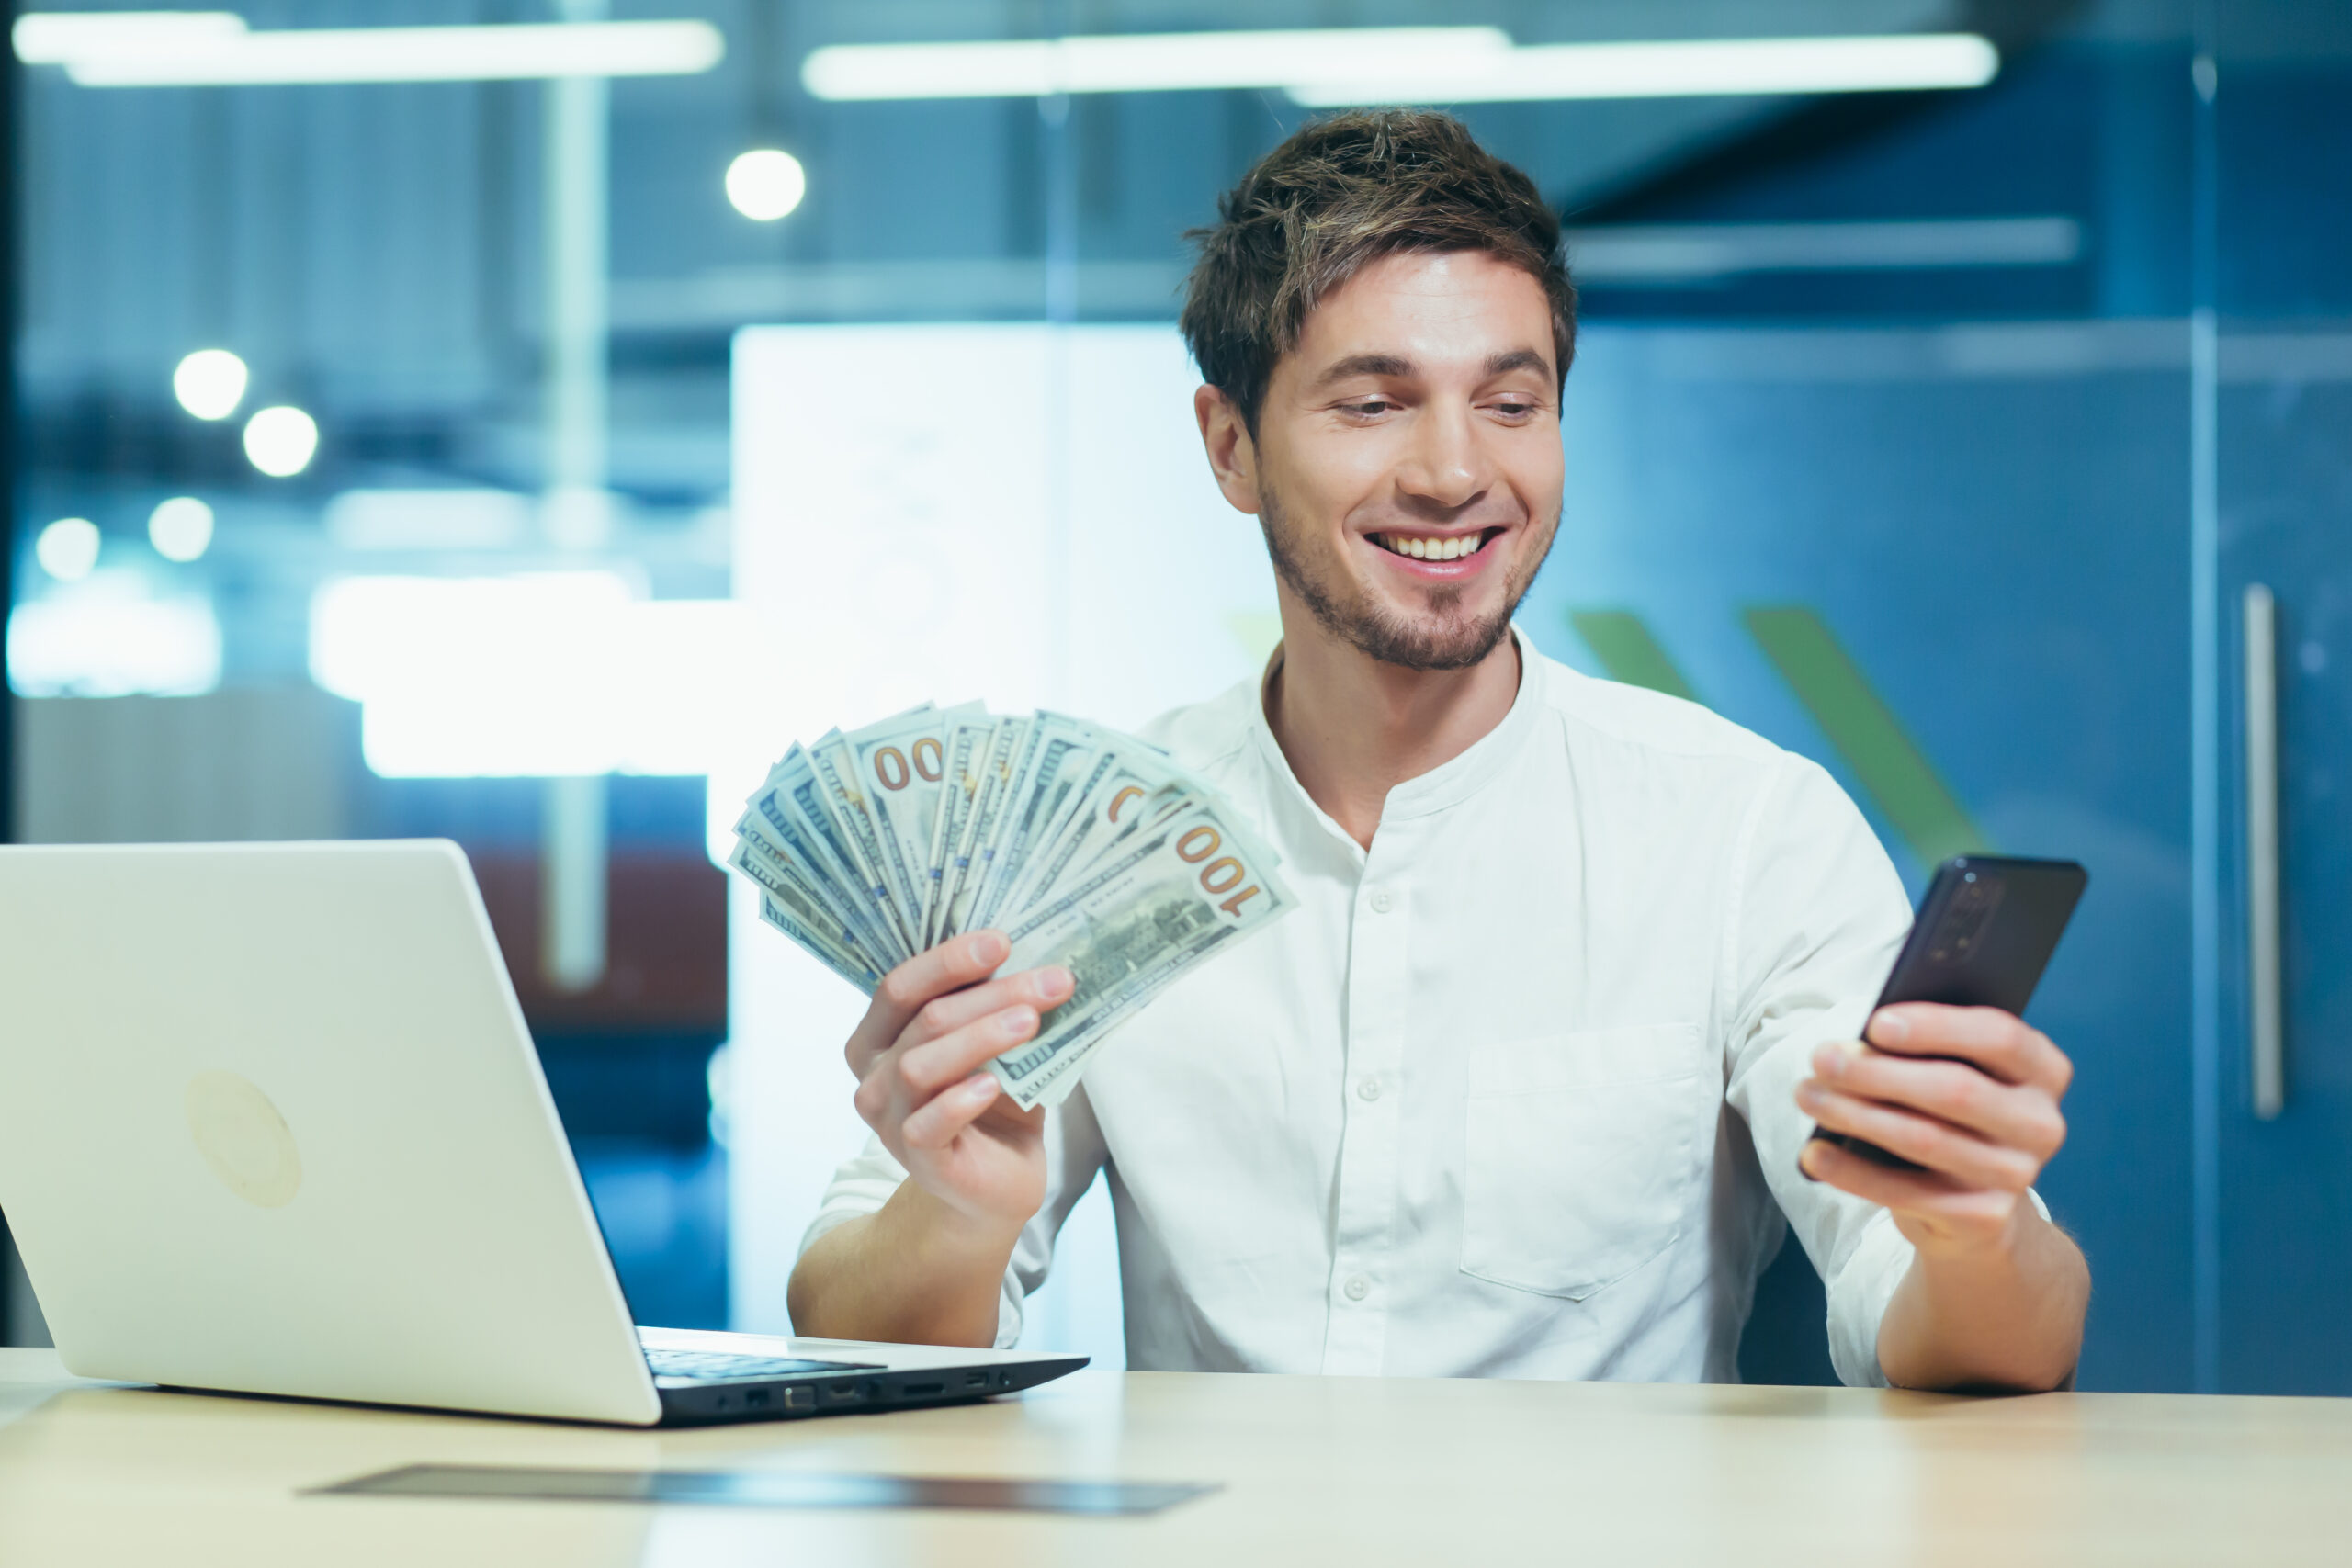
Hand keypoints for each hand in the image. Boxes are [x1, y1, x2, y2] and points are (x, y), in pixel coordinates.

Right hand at [844, 930, 1072, 1241]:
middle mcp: (874, 1076)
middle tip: (1051, 980)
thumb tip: (1048, 959)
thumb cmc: (994, 1105)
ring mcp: (889, 1120)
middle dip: (990, 993)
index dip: (948, 960)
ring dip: (980, 1037)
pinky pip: (927, 1123)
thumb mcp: (998, 1047)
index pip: (901, 986)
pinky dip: (959, 1100)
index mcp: (882, 1036)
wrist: (995, 1186)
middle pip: (924, 1019)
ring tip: (1031, 1022)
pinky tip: (993, 1086)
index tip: (1003, 940)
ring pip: (922, 1065)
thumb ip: (1003, 1008)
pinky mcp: (914, 1157)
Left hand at [1795, 1003, 2071, 1261]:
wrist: (1978, 1209)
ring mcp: (2017, 1175)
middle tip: (1821, 1058)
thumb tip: (1858, 1043)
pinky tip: (1813, 1153)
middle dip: (1878, 1072)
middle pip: (1955, 1089)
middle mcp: (2041, 1124)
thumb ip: (1928, 1051)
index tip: (1875, 1023)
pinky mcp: (1984, 1218)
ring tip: (1807, 1096)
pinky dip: (1852, 1172)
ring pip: (1924, 1139)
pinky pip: (1907, 1193)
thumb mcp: (1956, 1073)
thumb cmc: (1954, 1115)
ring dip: (1855, 1115)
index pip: (2000, 1037)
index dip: (1936, 1027)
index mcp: (2044, 1071)